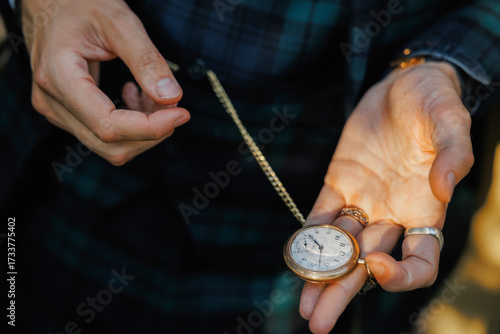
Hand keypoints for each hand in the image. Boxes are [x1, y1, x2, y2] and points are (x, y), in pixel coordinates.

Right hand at [22, 0, 188, 164]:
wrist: (52, 4)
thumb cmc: (81, 5)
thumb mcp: (119, 22)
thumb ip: (146, 59)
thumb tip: (171, 96)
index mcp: (58, 77)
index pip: (108, 125)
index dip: (150, 128)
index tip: (181, 113)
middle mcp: (52, 102)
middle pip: (112, 145)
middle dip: (151, 130)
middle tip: (172, 101)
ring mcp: (57, 112)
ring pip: (111, 147)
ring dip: (144, 129)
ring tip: (155, 94)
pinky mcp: (67, 115)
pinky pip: (105, 136)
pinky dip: (133, 125)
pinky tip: (137, 95)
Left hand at [299, 61, 473, 332]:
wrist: (403, 83)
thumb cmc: (435, 102)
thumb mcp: (451, 120)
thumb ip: (454, 152)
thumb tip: (445, 186)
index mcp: (425, 210)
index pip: (420, 262)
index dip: (402, 275)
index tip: (377, 266)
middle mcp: (393, 214)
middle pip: (369, 266)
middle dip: (344, 293)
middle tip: (317, 324)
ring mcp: (364, 201)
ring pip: (341, 248)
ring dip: (320, 275)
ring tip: (302, 303)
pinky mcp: (339, 182)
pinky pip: (322, 215)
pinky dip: (309, 236)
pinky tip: (295, 256)